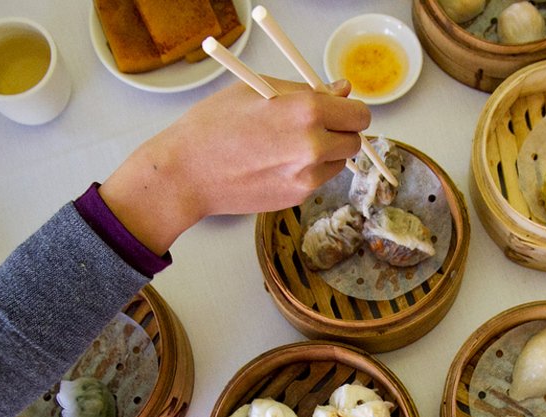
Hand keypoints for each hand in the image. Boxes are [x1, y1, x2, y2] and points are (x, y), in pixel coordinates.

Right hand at [100, 77, 369, 252]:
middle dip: (342, 132)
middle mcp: (314, 145)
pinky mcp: (297, 197)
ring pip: (339, 163)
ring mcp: (307, 176)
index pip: (358, 114)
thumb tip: (343, 90)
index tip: (341, 110)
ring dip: (327, 153)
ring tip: (290, 145)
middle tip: (318, 127)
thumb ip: (307, 91)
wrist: (187, 172)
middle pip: (355, 141)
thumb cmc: (214, 124)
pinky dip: (308, 171)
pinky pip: (318, 180)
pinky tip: (277, 163)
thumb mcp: (259, 90)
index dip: (351, 110)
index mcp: (306, 110)